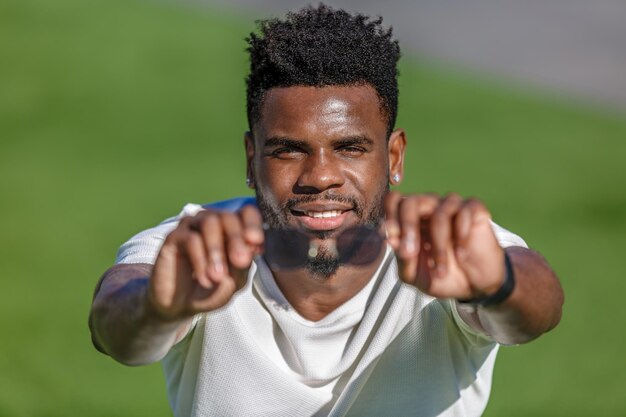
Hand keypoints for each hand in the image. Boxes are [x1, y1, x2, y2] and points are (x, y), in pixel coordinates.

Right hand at [147, 205, 263, 320]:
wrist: (180, 306)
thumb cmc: (212, 290)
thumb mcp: (235, 281)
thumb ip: (243, 264)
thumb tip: (250, 245)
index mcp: (233, 229)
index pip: (247, 213)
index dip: (253, 223)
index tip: (256, 241)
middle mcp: (213, 222)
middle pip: (228, 217)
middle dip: (237, 239)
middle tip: (241, 261)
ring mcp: (192, 226)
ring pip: (209, 222)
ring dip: (217, 250)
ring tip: (218, 276)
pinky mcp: (174, 237)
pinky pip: (190, 238)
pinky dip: (201, 260)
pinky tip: (205, 279)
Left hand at [384, 192, 505, 299]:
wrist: (474, 286)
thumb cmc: (440, 276)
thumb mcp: (415, 275)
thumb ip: (402, 258)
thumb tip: (391, 239)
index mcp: (409, 219)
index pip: (394, 201)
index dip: (390, 215)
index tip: (393, 238)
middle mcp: (429, 207)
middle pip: (411, 201)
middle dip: (407, 227)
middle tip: (410, 252)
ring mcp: (452, 207)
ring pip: (439, 213)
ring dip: (438, 246)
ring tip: (441, 271)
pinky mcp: (474, 209)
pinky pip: (465, 213)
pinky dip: (461, 237)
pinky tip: (461, 256)